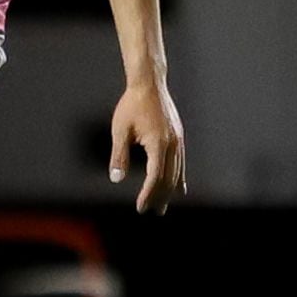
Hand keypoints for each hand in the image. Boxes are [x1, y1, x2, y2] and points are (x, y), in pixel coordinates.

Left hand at [109, 80, 184, 213]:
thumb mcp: (120, 130)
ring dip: (169, 191)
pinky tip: (178, 189)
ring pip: (177, 172)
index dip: (148, 194)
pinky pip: (181, 163)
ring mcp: (178, 140)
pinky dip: (178, 178)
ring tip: (162, 206)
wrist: (149, 84)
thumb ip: (119, 155)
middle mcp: (172, 144)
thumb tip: (116, 179)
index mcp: (158, 143)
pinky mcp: (179, 137)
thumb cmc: (131, 105)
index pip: (155, 177)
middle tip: (152, 212)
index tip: (141, 207)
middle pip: (169, 179)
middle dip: (160, 197)